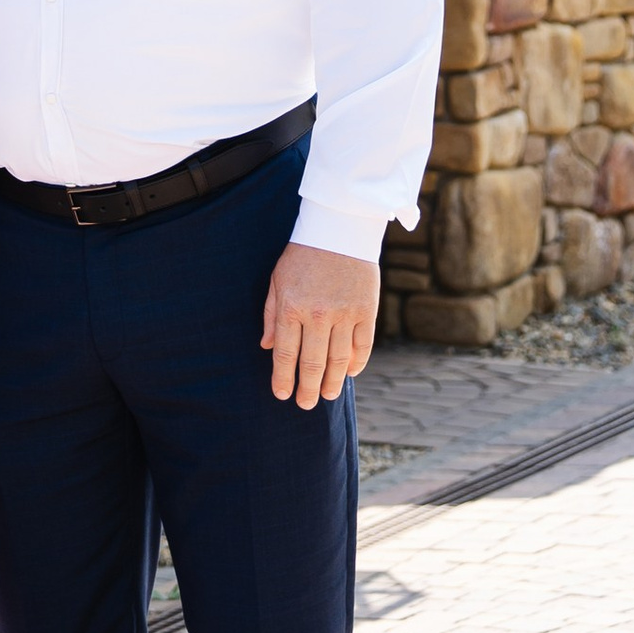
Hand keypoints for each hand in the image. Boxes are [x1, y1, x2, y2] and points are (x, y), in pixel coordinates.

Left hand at [261, 241, 379, 411]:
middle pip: (312, 362)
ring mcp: (345, 314)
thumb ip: (272, 315)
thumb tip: (267, 347)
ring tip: (327, 396)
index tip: (282, 395)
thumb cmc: (303, 255)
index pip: (286, 353)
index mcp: (292, 307)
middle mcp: (318, 315)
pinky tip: (351, 373)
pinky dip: (357, 363)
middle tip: (305, 404)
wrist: (339, 228)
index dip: (283, 378)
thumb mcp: (278, 280)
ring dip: (332, 382)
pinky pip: (362, 345)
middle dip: (307, 388)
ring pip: (339, 359)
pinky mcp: (366, 310)